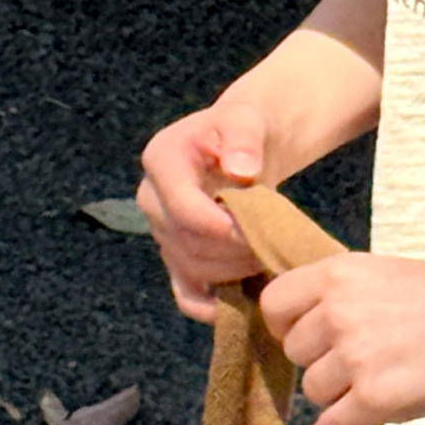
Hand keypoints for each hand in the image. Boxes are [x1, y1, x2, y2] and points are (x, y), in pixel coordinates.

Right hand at [136, 90, 279, 321]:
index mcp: (161, 160)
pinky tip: (244, 302)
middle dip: (234, 250)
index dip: (221, 228)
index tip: (256, 230)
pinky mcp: (176, 256)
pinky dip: (212, 305)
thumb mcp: (247, 119)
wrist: (245, 144)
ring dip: (233, 271)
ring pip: (191, 269)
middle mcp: (151, 199)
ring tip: (268, 256)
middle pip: (187, 243)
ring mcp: (161, 231)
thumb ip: (244, 139)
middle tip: (272, 245)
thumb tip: (241, 170)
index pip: (183, 209)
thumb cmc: (246, 127)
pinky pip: (185, 294)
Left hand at [259, 253, 424, 424]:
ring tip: (373, 386)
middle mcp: (340, 312)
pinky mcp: (375, 399)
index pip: (275, 303)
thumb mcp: (388, 272)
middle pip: (295, 352)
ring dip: (336, 396)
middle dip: (319, 361)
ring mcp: (356, 357)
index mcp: (341, 274)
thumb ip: (344, 292)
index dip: (284, 325)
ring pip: (314, 391)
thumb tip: (306, 323)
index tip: (302, 337)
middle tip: (354, 363)